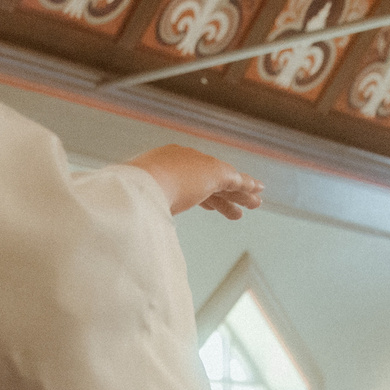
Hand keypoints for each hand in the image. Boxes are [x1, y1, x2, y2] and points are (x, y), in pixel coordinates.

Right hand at [126, 145, 264, 218]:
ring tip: (254, 204)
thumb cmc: (130, 199)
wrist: (141, 185)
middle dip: (221, 195)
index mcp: (160, 164)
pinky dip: (247, 186)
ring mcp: (197, 163)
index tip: (208, 206)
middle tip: (233, 208)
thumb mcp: (136, 204)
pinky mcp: (214, 172)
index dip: (201, 195)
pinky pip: (235, 179)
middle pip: (207, 180)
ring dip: (240, 194)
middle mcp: (180, 159)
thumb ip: (143, 212)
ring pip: (224, 181)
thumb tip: (138, 231)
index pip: (187, 180)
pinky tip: (258, 190)